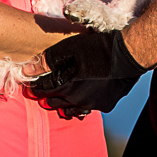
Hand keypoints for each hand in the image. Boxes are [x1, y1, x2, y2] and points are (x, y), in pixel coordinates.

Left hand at [30, 29, 147, 118]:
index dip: (36, 87)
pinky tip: (84, 94)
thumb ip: (46, 61)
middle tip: (47, 88)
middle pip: (55, 103)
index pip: (43, 92)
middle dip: (49, 96)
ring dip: (66, 102)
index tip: (32, 83)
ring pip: (72, 108)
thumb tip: (26, 70)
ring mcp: (93, 105)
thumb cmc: (98, 48)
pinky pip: (89, 107)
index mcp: (66, 88)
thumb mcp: (69, 48)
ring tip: (64, 93)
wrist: (130, 54)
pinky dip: (84, 102)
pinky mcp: (107, 105)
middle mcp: (78, 101)